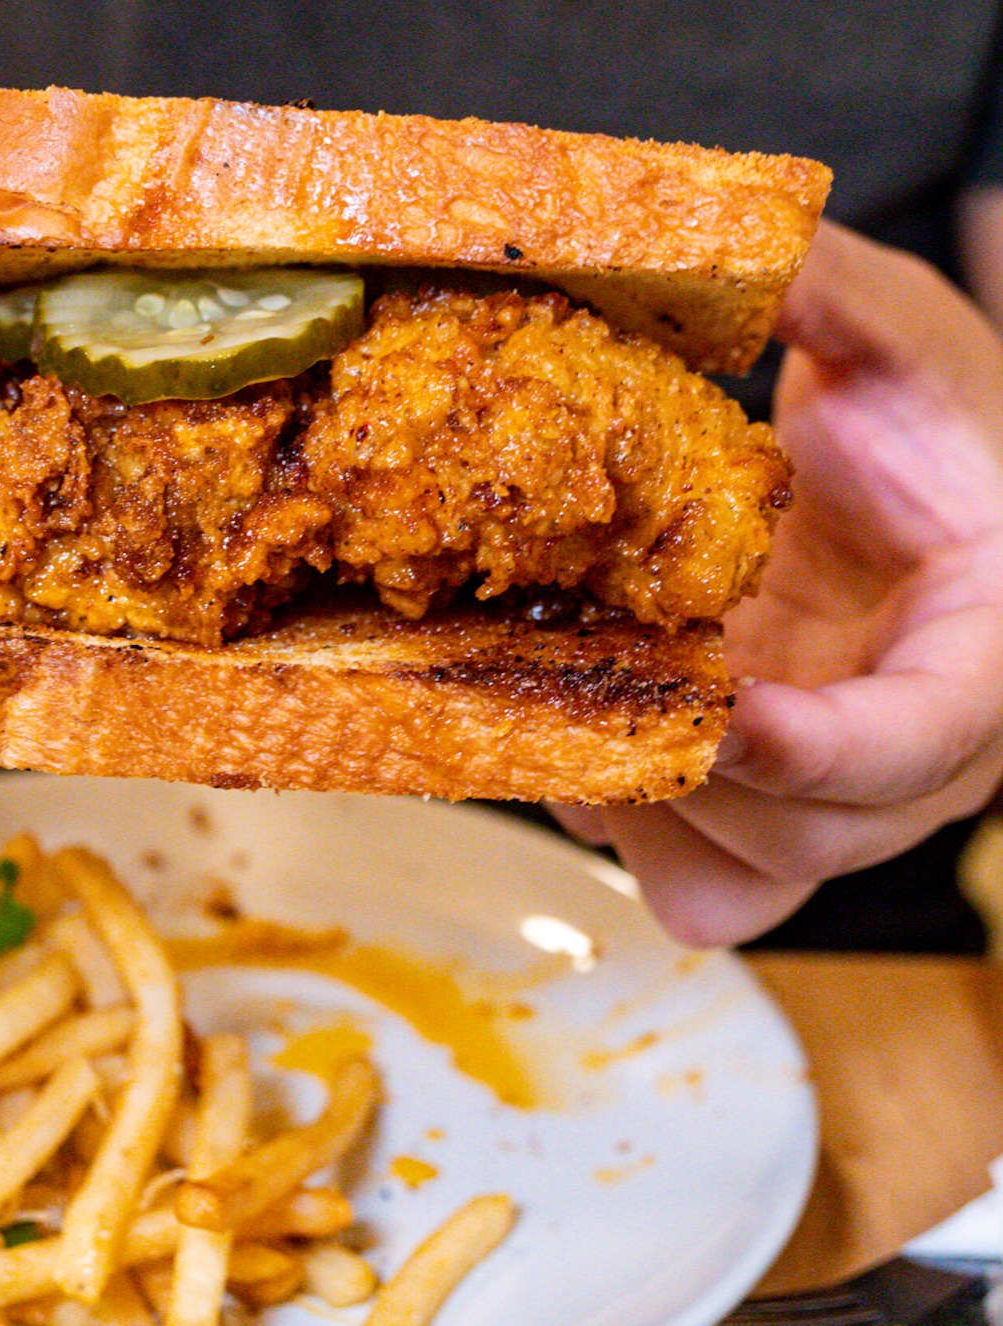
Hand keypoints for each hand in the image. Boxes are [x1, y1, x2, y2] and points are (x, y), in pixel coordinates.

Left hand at [555, 222, 1002, 945]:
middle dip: (678, 766)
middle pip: (800, 836)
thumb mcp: (905, 349)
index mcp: (980, 665)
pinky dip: (624, 830)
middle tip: (584, 667)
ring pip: (725, 876)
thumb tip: (739, 239)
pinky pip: (690, 886)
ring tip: (563, 687)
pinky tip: (592, 731)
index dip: (811, 746)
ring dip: (627, 796)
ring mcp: (832, 810)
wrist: (922, 506)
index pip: (911, 745)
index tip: (720, 700)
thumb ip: (836, 301)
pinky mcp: (762, 826)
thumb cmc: (940, 441)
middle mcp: (906, 769)